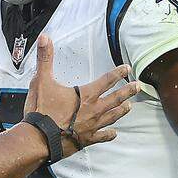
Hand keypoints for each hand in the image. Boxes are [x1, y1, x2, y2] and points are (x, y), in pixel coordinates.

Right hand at [24, 35, 136, 156]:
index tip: (127, 69)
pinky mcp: (86, 139)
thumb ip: (45, 59)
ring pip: (112, 116)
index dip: (117, 73)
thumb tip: (45, 38)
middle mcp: (93, 110)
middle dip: (127, 91)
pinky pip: (102, 136)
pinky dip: (109, 134)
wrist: (39, 139)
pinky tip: (114, 133)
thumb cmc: (41, 111)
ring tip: (129, 106)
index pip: (106, 81)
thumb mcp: (41, 81)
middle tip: (138, 86)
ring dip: (121, 110)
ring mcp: (92, 126)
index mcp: (85, 95)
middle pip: (115, 98)